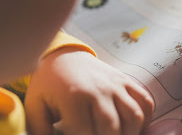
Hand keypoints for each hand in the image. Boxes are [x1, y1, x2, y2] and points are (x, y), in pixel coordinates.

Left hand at [25, 48, 154, 134]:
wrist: (64, 55)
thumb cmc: (48, 84)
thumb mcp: (35, 106)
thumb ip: (40, 130)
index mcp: (74, 97)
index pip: (85, 132)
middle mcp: (99, 89)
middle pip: (112, 128)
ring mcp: (115, 84)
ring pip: (134, 116)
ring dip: (130, 134)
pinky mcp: (126, 80)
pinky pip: (145, 101)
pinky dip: (146, 118)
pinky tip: (135, 129)